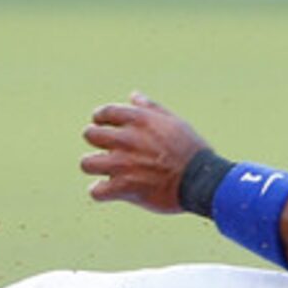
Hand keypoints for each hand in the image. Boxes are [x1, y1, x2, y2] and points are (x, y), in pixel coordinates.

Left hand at [81, 92, 209, 212]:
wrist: (201, 181)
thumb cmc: (191, 150)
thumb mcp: (173, 122)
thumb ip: (150, 108)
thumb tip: (134, 96)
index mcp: (138, 120)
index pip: (104, 112)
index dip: (100, 118)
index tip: (102, 124)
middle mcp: (126, 140)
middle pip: (90, 135)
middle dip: (95, 140)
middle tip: (105, 148)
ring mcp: (122, 164)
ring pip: (86, 163)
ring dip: (94, 166)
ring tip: (104, 170)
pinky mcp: (124, 188)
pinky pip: (96, 191)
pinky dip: (100, 192)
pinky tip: (109, 190)